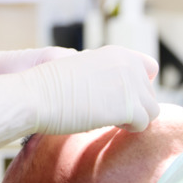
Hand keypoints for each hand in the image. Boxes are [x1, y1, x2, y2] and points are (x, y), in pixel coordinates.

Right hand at [0, 45, 159, 151]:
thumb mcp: (76, 69)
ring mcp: (129, 83)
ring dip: (133, 117)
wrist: (31, 93)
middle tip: (108, 112)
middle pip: (149, 91)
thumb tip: (111, 86)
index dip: (136, 85)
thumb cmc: (45, 84)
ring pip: (151, 109)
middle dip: (133, 104)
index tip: (118, 97)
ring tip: (109, 120)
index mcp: (113, 52)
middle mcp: (126, 63)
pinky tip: (109, 126)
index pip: (147, 66)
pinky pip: (143, 123)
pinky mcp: (128, 104)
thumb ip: (98, 72)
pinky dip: (129, 129)